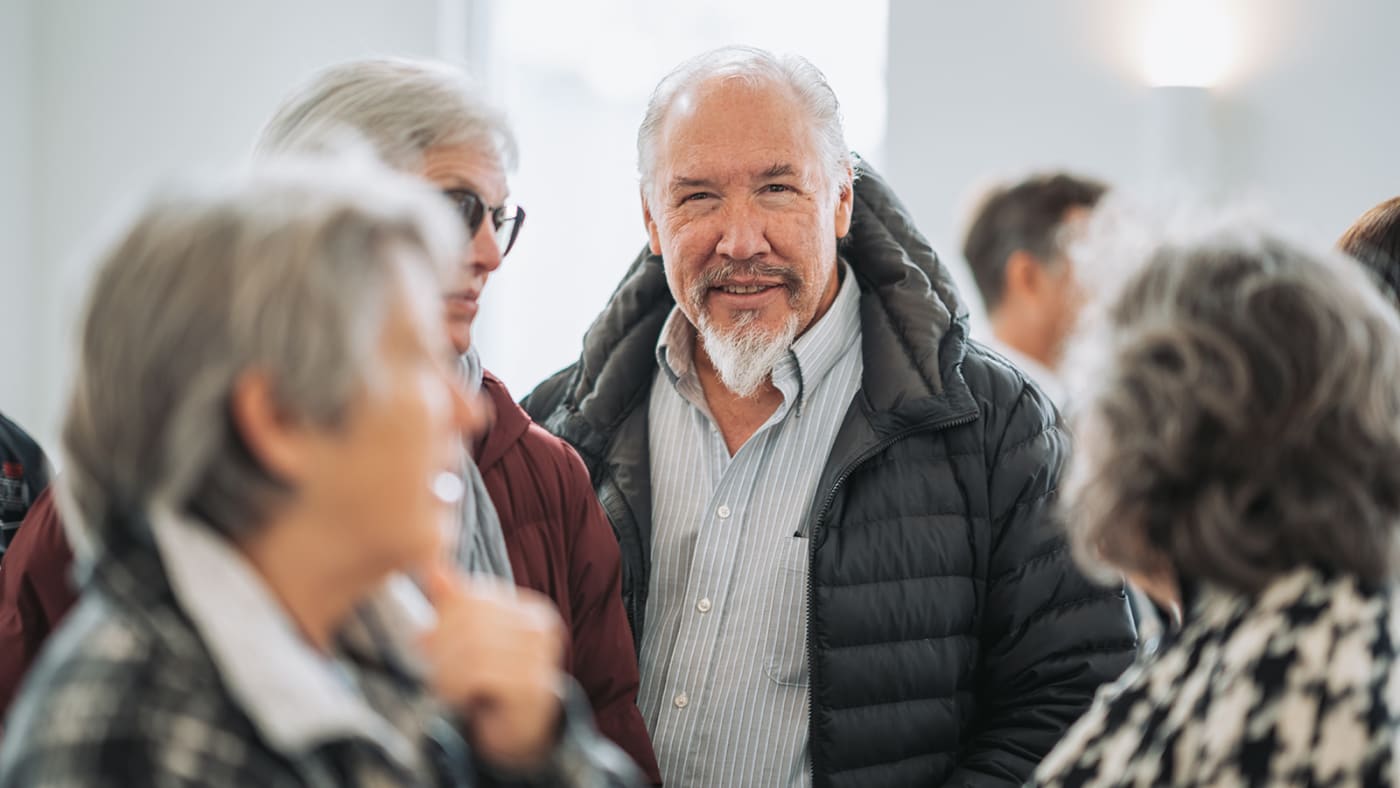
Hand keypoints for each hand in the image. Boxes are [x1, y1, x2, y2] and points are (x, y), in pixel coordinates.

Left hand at [419, 564, 565, 770]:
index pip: (475, 597)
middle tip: (425, 660)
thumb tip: (434, 567)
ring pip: (474, 649)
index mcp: (530, 609)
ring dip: (446, 668)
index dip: (442, 616)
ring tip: (439, 681)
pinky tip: (455, 695)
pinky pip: (480, 676)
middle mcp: (541, 629)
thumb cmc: (494, 679)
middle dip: (440, 643)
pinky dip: (457, 686)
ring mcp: (542, 658)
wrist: (520, 729)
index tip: (423, 639)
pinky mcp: (532, 687)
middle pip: (472, 622)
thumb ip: (457, 603)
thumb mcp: (474, 636)